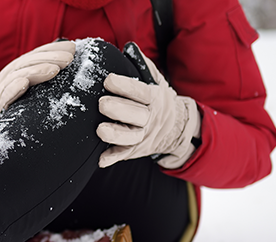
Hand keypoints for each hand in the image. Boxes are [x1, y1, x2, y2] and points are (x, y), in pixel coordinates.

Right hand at [0, 41, 75, 137]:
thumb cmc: (19, 102)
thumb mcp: (31, 86)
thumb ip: (45, 75)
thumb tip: (69, 63)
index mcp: (18, 67)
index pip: (36, 54)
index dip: (53, 49)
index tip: (72, 48)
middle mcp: (9, 74)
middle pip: (29, 62)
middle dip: (50, 58)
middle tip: (68, 59)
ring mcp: (2, 88)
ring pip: (18, 75)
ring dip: (37, 71)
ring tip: (55, 70)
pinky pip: (5, 95)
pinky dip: (14, 88)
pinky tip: (24, 83)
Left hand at [97, 44, 200, 168]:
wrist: (176, 128)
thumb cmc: (158, 100)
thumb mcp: (156, 81)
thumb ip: (143, 66)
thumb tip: (129, 47)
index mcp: (154, 98)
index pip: (141, 92)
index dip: (125, 86)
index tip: (108, 80)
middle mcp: (150, 118)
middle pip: (137, 115)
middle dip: (119, 109)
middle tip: (102, 103)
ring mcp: (143, 136)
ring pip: (131, 138)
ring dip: (115, 135)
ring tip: (100, 130)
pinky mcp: (135, 150)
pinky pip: (124, 155)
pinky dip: (112, 158)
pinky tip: (101, 159)